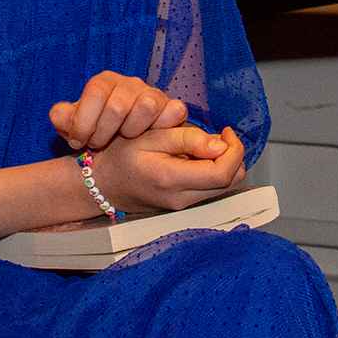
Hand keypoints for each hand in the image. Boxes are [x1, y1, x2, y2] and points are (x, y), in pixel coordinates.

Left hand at [49, 70, 189, 150]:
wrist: (122, 142)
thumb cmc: (96, 130)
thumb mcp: (74, 125)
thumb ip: (63, 117)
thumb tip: (60, 116)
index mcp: (104, 82)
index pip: (96, 92)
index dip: (84, 121)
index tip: (78, 142)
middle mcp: (130, 84)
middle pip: (119, 105)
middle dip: (104, 133)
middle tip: (98, 145)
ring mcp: (153, 94)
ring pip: (147, 106)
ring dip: (131, 131)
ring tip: (122, 140)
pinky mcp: (172, 108)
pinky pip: (174, 110)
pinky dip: (162, 125)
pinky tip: (148, 137)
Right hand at [86, 124, 245, 214]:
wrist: (102, 183)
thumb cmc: (120, 156)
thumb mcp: (149, 136)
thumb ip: (185, 138)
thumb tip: (220, 145)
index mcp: (171, 179)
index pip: (222, 174)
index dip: (234, 150)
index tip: (226, 131)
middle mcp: (180, 198)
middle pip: (230, 183)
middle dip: (233, 156)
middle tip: (221, 136)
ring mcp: (182, 206)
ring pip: (223, 187)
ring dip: (224, 163)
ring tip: (207, 143)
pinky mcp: (182, 205)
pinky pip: (210, 189)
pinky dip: (213, 171)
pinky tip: (197, 156)